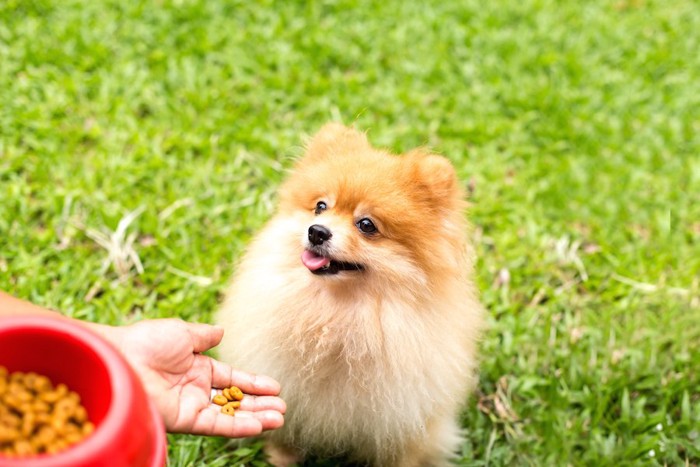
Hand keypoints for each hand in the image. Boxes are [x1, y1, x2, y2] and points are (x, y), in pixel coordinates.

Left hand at [102, 319, 284, 437]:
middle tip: (282, 407)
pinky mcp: (184, 420)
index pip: (233, 378)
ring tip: (278, 418)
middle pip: (235, 399)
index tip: (275, 387)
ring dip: (255, 417)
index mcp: (196, 367)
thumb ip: (204, 336)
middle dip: (259, 404)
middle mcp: (196, 389)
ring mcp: (191, 405)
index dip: (254, 382)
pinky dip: (238, 425)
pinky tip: (258, 425)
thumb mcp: (181, 332)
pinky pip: (216, 424)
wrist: (120, 359)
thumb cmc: (146, 342)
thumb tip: (221, 332)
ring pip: (230, 414)